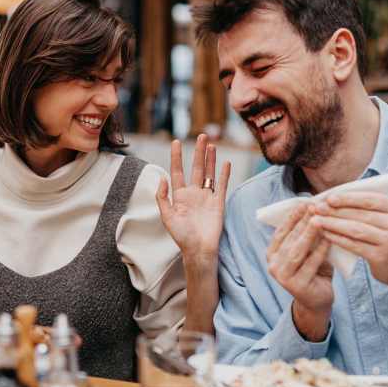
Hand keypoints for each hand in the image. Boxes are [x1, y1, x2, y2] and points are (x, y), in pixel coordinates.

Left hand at [156, 133, 231, 260]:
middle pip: (197, 168)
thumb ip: (163, 197)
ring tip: (212, 144)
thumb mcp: (166, 217)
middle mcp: (194, 193)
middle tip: (202, 136)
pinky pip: (222, 185)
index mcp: (180, 196)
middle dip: (199, 152)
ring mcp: (207, 197)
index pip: (177, 171)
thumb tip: (162, 178)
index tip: (176, 142)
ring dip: (211, 159)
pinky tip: (225, 162)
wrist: (199, 249)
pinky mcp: (218, 203)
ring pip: (209, 173)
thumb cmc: (181, 236)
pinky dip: (224, 174)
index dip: (177, 157)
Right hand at [266, 205, 333, 340]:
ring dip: (308, 234)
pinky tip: (329, 239)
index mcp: (272, 254)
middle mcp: (273, 265)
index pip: (281, 231)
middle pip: (289, 239)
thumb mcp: (306, 251)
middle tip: (314, 206)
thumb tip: (313, 207)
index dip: (292, 216)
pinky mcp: (297, 286)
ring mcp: (283, 277)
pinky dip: (320, 251)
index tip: (304, 202)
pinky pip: (310, 265)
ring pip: (297, 251)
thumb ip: (305, 235)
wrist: (317, 301)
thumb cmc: (313, 270)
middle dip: (302, 222)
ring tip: (319, 220)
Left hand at [311, 192, 387, 295]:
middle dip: (335, 210)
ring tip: (316, 221)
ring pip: (355, 229)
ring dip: (333, 224)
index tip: (328, 198)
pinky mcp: (381, 256)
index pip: (369, 199)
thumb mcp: (387, 219)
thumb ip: (368, 207)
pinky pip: (354, 245)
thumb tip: (334, 198)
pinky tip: (325, 234)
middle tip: (316, 208)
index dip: (347, 198)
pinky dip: (338, 238)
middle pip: (360, 214)